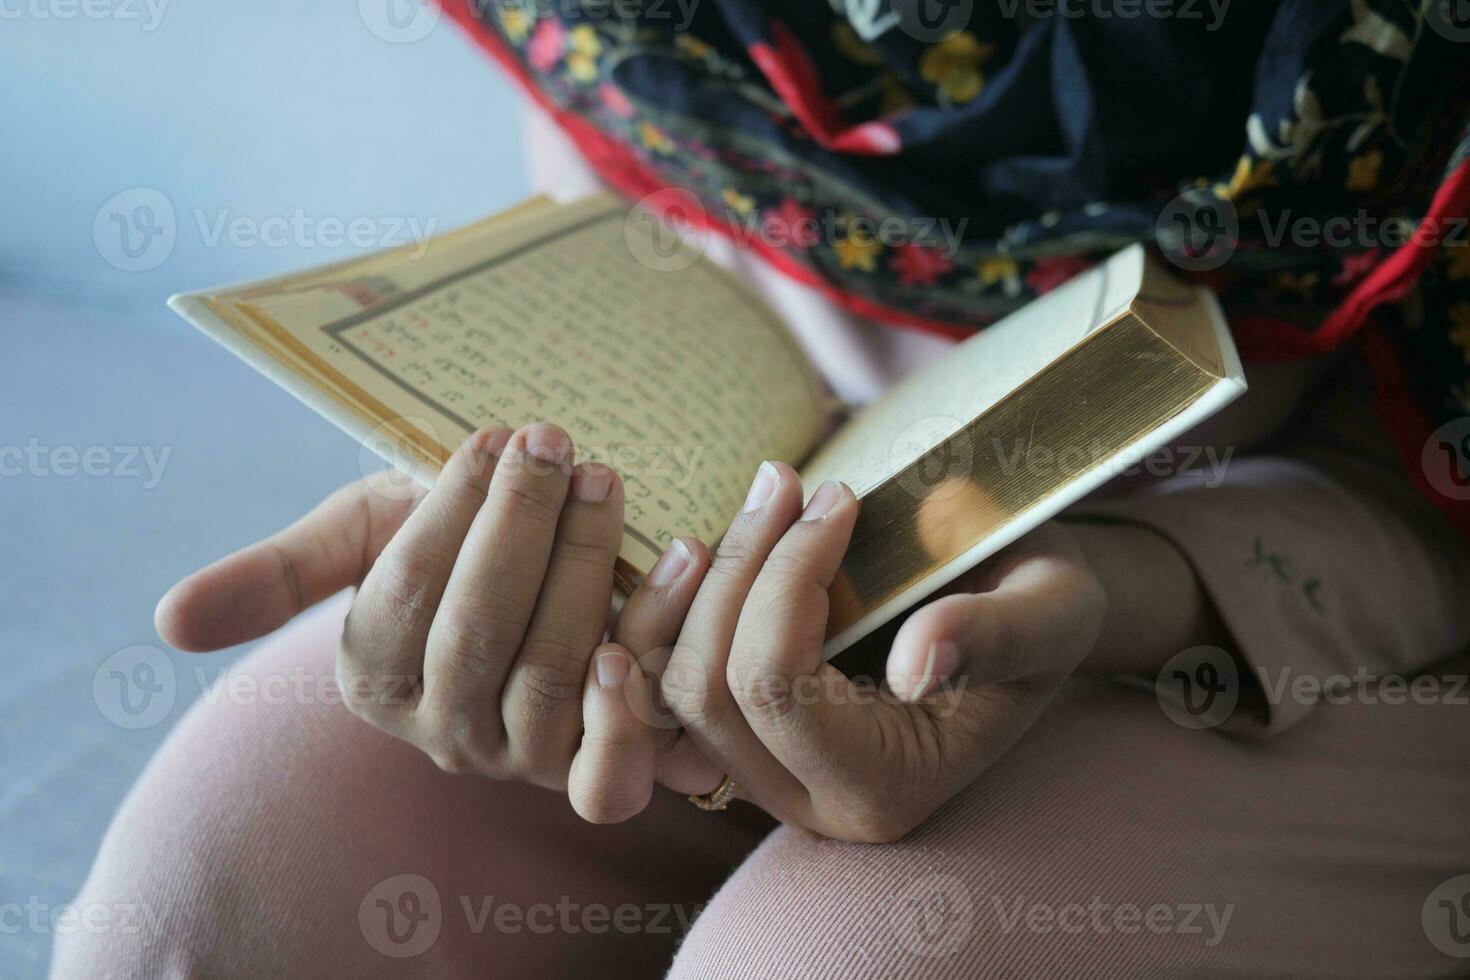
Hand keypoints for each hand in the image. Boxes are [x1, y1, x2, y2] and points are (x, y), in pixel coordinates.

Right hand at [155, 422, 707, 790]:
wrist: (543, 583)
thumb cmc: (448, 547)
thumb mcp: (360, 538)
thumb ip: (276, 574)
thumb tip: (163, 623)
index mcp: (372, 676)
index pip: (405, 593)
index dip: (452, 513)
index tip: (491, 437)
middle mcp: (440, 733)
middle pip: (480, 631)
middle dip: (521, 527)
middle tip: (554, 442)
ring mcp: (519, 760)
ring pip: (552, 676)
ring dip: (587, 570)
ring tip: (606, 481)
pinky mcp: (592, 773)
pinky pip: (615, 765)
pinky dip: (641, 691)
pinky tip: (673, 577)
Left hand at [568, 462, 1107, 840]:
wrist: (1022, 612)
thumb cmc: (1042, 606)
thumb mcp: (1052, 611)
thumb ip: (994, 637)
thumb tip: (915, 663)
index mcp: (883, 790)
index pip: (777, 687)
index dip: (785, 578)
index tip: (837, 494)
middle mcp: (807, 804)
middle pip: (706, 692)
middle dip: (736, 570)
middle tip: (787, 479)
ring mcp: (759, 775)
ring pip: (668, 686)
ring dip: (694, 585)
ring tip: (752, 504)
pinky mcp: (733, 738)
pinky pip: (661, 683)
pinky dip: (669, 612)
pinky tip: (706, 546)